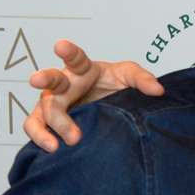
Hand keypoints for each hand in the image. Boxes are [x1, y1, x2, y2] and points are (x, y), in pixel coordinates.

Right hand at [24, 40, 161, 151]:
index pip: (76, 58)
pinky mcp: (49, 123)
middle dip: (44, 78)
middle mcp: (64, 85)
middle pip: (52, 81)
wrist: (109, 109)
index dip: (69, 51)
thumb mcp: (129, 78)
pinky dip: (41, 138)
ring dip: (48, 124)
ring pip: (41, 111)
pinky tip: (53, 149)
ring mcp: (53, 104)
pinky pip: (37, 129)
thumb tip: (158, 90)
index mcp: (82, 70)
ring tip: (57, 142)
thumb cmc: (113, 87)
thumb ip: (142, 80)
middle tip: (36, 79)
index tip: (61, 45)